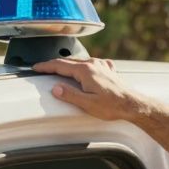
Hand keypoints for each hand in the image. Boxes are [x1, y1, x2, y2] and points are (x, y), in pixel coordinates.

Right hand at [31, 57, 153, 121]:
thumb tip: (55, 88)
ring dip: (68, 65)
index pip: (60, 65)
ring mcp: (102, 65)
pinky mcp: (109, 70)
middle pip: (69, 62)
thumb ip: (70, 95)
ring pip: (80, 61)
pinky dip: (83, 66)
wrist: (133, 105)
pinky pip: (92, 64)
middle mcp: (93, 64)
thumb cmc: (112, 106)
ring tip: (60, 69)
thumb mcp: (87, 104)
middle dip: (54, 65)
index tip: (36, 67)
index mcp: (85, 71)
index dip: (46, 66)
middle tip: (43, 69)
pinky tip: (84, 69)